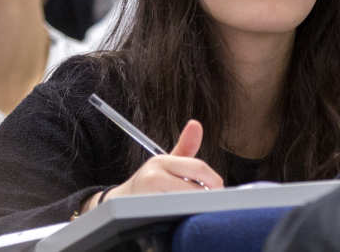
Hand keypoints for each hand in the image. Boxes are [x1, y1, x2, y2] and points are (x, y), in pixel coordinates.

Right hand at [83, 120, 222, 212]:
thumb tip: (196, 124)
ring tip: (193, 207)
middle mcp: (153, 176)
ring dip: (193, 207)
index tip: (218, 187)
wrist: (121, 201)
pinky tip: (181, 214)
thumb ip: (186, 147)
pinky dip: (181, 215)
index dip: (213, 179)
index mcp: (162, 161)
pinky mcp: (144, 213)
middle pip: (193, 188)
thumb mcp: (167, 162)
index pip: (198, 167)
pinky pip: (172, 215)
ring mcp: (146, 196)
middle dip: (205, 196)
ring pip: (184, 203)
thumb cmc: (150, 182)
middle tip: (210, 202)